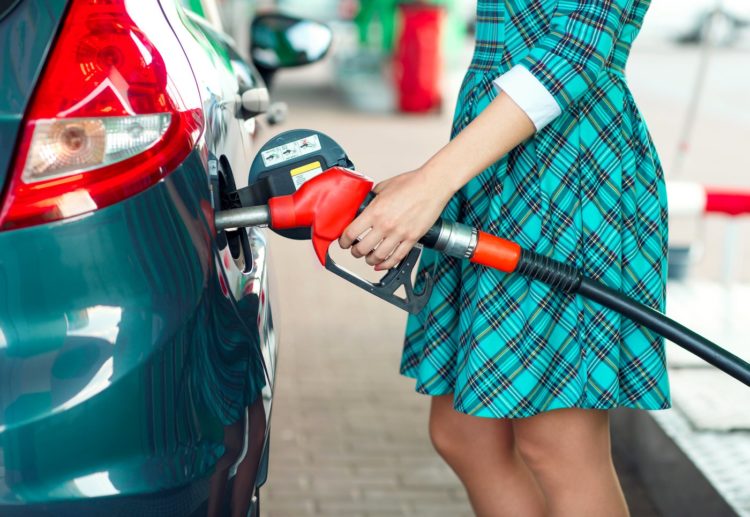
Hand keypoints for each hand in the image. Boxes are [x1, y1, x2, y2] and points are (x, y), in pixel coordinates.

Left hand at [338, 168, 454, 270]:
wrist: (433, 185)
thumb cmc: (412, 182)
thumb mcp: (383, 187)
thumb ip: (372, 199)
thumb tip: (364, 206)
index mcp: (375, 211)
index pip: (351, 233)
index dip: (343, 241)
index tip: (344, 242)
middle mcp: (385, 225)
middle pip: (362, 249)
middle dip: (355, 252)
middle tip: (355, 250)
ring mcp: (399, 233)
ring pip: (378, 257)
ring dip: (370, 260)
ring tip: (368, 258)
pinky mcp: (412, 238)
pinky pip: (397, 257)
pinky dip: (387, 264)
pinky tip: (382, 264)